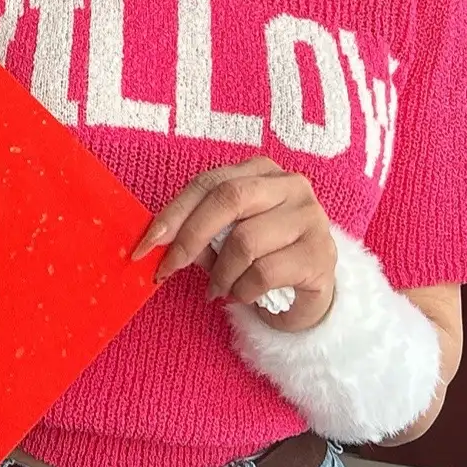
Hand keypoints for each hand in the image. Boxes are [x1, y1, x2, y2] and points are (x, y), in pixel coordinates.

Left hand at [133, 156, 336, 331]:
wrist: (309, 295)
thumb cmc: (261, 259)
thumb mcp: (225, 240)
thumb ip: (199, 233)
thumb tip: (158, 240)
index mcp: (260, 171)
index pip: (208, 182)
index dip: (173, 213)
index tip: (146, 244)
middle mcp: (290, 185)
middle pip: (229, 199)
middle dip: (190, 237)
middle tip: (169, 268)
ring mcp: (310, 217)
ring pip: (245, 241)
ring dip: (221, 274)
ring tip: (218, 289)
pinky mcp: (320, 253)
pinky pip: (264, 272)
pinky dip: (243, 290)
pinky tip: (244, 295)